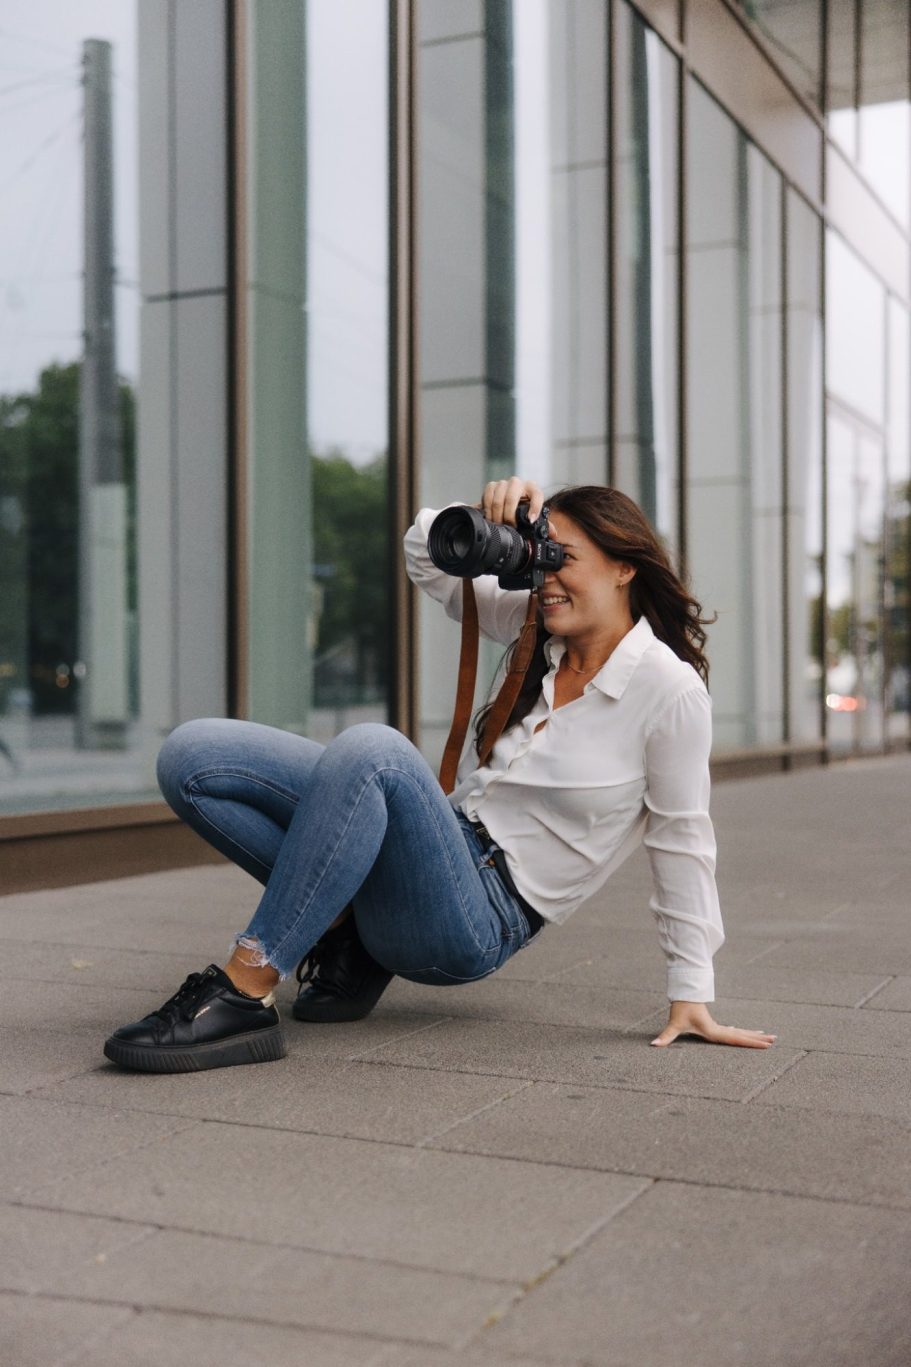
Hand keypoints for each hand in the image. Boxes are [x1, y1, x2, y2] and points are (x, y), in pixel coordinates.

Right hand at [479, 477, 544, 526]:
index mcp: (532, 488)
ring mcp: (504, 483)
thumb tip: (553, 535)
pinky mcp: (491, 485)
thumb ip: (544, 524)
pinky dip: (487, 509)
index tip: (531, 520)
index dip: (534, 508)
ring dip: (496, 515)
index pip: (536, 495)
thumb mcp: (535, 514)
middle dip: (509, 517)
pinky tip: (490, 517)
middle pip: (511, 499)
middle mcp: (518, 483)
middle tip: (509, 527)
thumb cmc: (524, 507)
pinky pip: (487, 496)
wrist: (510, 498)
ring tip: (498, 525)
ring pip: (497, 499)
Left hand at [650, 1000, 775, 1049]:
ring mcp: (718, 1027)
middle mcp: (718, 1029)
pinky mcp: (714, 1025)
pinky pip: (733, 1031)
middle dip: (758, 1038)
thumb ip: (665, 1037)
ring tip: (768, 1037)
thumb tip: (653, 1046)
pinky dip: (743, 1033)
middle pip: (742, 1035)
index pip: (736, 1038)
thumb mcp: (673, 1024)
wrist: (683, 994)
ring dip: (753, 1035)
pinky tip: (748, 1035)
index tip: (765, 1044)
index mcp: (713, 1031)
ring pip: (739, 1032)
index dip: (751, 1042)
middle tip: (775, 1040)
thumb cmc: (680, 1009)